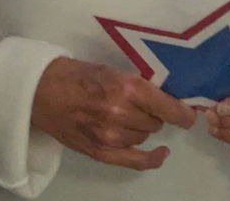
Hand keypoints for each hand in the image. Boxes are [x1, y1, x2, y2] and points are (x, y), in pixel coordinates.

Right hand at [31, 57, 195, 170]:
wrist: (40, 90)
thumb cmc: (74, 73)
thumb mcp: (109, 70)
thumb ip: (134, 85)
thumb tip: (162, 99)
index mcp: (125, 87)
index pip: (167, 108)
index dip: (182, 112)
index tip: (189, 113)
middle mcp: (121, 113)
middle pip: (155, 122)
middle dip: (152, 114)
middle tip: (136, 103)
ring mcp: (110, 136)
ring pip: (144, 137)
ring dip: (140, 127)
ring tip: (123, 114)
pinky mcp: (100, 152)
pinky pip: (135, 160)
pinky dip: (152, 158)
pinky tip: (161, 153)